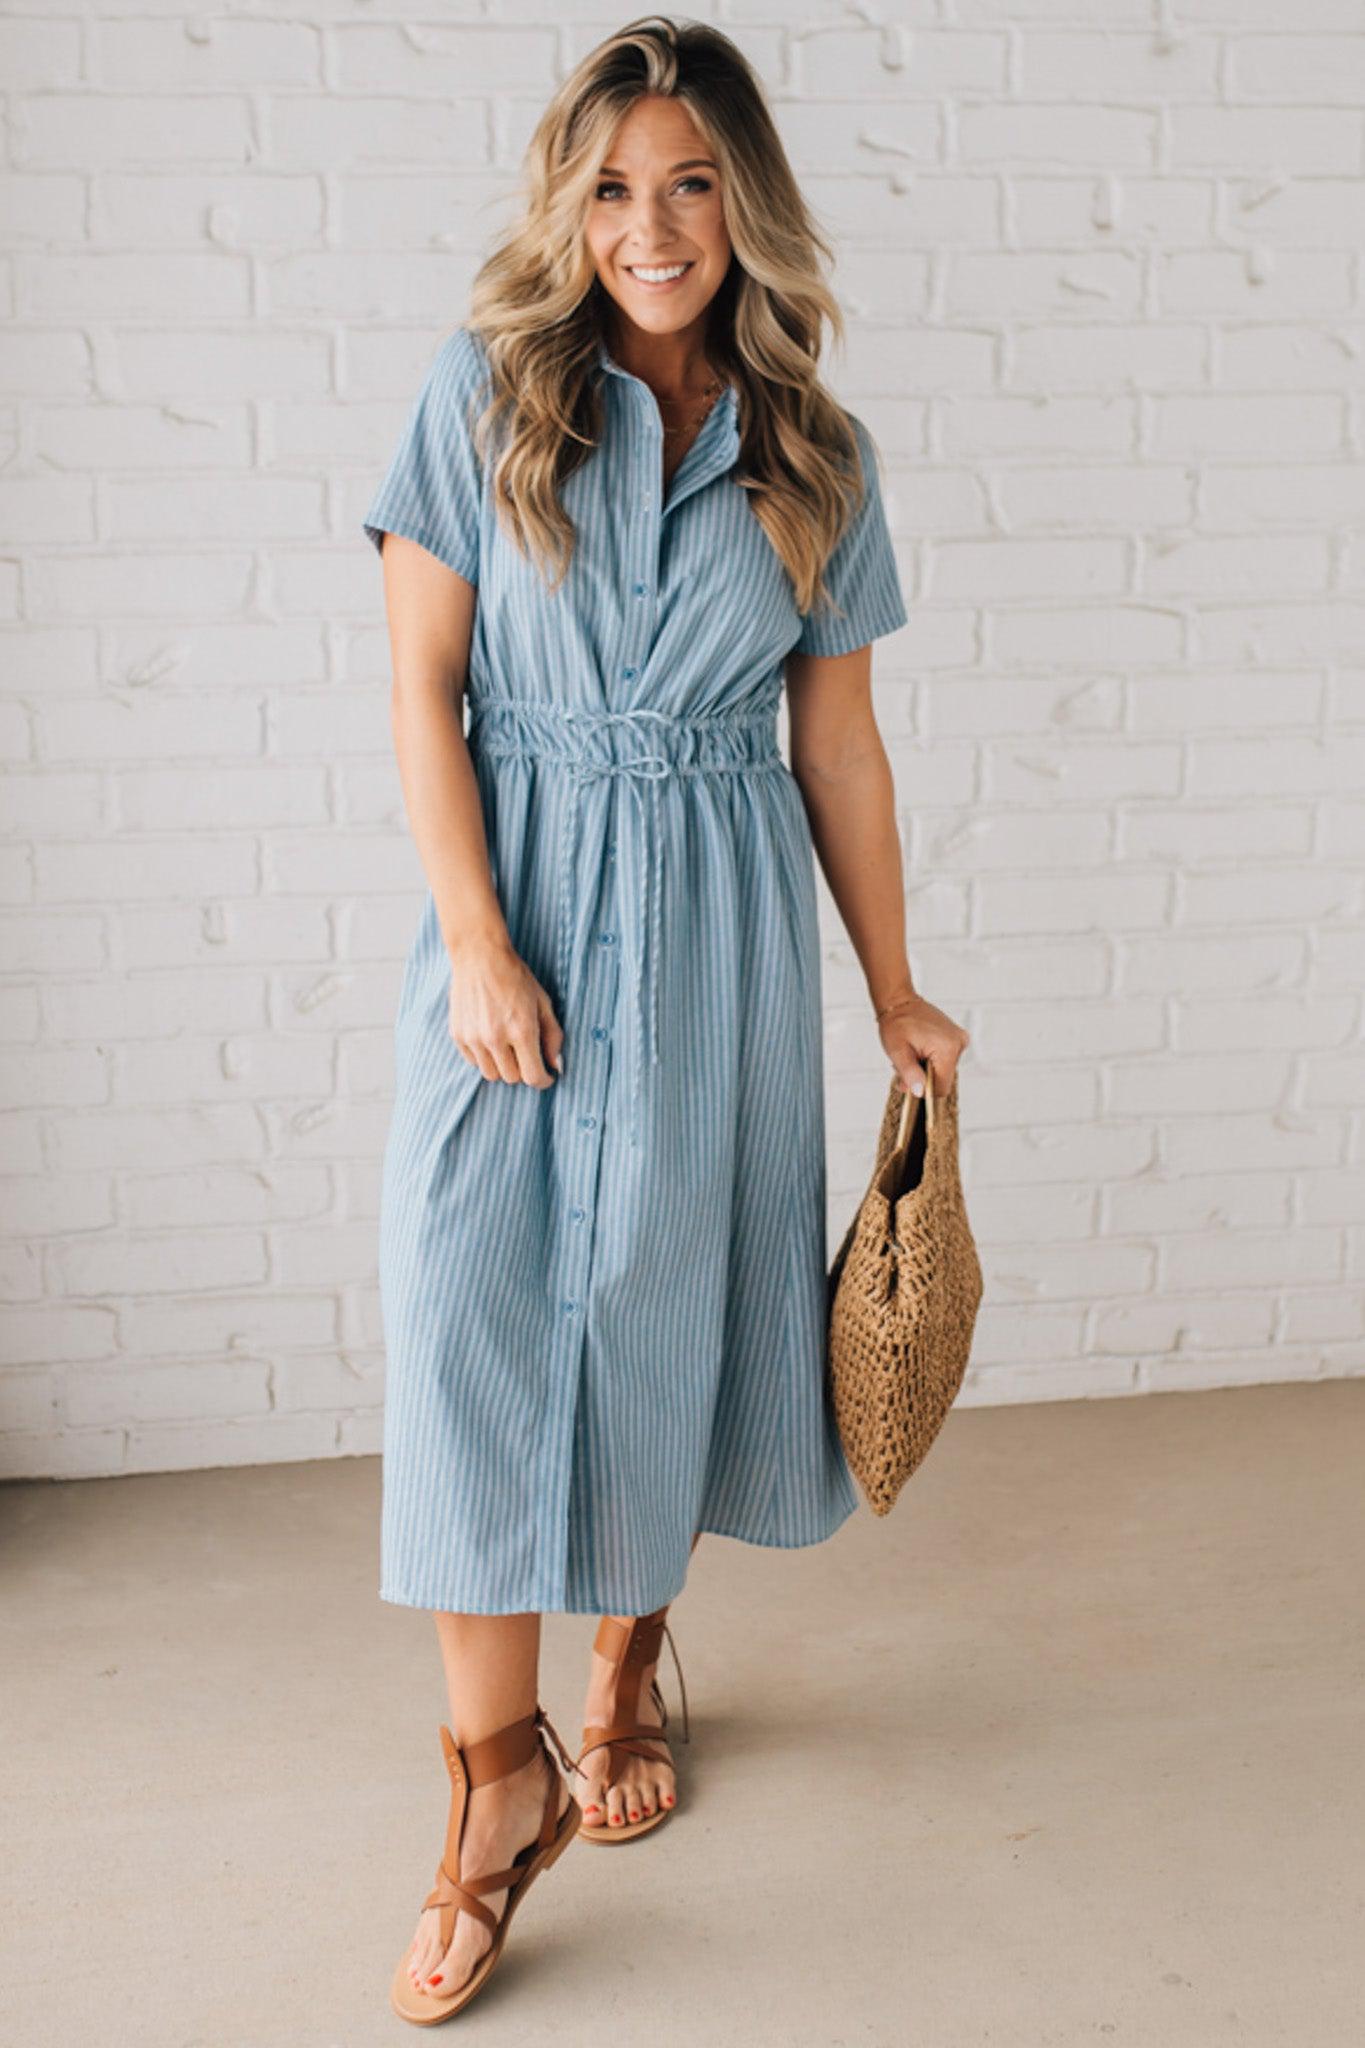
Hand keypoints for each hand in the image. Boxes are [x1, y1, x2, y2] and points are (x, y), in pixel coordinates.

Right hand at [446, 934, 562, 1086]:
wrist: (479, 956)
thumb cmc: (516, 977)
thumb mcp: (543, 1002)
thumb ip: (552, 1036)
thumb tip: (555, 1064)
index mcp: (521, 1031)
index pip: (533, 1076)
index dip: (544, 1080)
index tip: (547, 1076)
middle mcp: (495, 1038)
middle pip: (512, 1078)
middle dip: (524, 1069)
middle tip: (526, 1052)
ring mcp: (473, 1038)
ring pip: (491, 1074)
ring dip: (503, 1066)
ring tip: (507, 1046)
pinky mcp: (458, 1035)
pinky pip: (474, 1062)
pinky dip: (484, 1057)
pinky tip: (490, 1038)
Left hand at [874, 987, 969, 1099]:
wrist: (900, 1003)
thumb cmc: (896, 1024)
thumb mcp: (897, 1052)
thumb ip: (910, 1074)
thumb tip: (920, 1092)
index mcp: (947, 1048)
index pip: (941, 1087)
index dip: (923, 1088)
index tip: (909, 1079)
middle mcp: (958, 1044)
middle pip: (942, 1079)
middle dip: (922, 1078)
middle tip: (906, 1064)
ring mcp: (960, 1040)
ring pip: (943, 1071)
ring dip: (926, 1069)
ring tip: (912, 1054)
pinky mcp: (957, 1038)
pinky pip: (945, 1060)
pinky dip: (932, 1060)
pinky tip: (920, 1050)